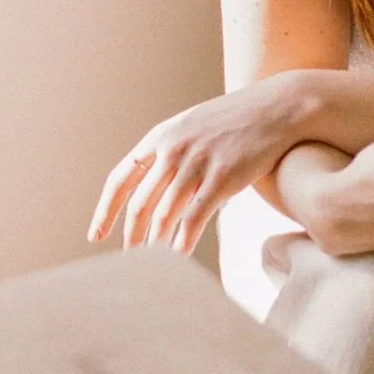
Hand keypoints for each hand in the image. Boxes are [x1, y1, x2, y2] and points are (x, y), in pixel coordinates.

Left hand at [88, 77, 301, 255]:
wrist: (277, 108)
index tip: (95, 235)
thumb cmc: (236, 120)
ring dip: (155, 245)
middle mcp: (173, 149)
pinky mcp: (222, 177)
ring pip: (164, 215)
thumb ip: (170, 150)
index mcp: (161, 136)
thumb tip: (151, 184)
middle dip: (131, 237)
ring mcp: (197, 162)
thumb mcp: (193, 125)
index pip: (120, 178)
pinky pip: (193, 218)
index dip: (105, 210)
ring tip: (152, 265)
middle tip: (129, 260)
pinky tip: (178, 257)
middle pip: (139, 203)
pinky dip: (182, 242)